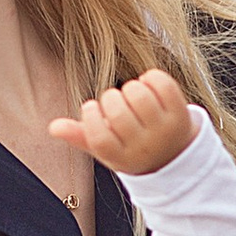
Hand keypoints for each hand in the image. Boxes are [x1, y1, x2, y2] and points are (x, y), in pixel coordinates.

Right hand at [47, 67, 195, 177]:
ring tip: (132, 95)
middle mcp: (145, 147)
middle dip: (110, 98)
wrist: (176, 155)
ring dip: (131, 87)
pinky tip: (147, 85)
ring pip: (139, 95)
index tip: (93, 108)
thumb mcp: (107, 149)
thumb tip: (54, 127)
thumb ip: (82, 136)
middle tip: (116, 102)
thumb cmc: (133, 147)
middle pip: (118, 113)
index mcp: (122, 157)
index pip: (99, 136)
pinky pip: (161, 83)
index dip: (91, 115)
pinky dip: (151, 77)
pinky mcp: (181, 114)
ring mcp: (165, 131)